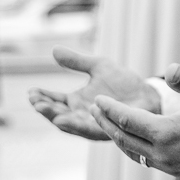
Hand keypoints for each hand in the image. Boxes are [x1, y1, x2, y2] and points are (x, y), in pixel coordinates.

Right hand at [28, 46, 160, 140]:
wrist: (148, 94)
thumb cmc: (123, 82)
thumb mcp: (99, 66)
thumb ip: (77, 62)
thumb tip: (54, 49)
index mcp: (76, 102)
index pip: (54, 100)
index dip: (41, 97)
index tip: (30, 91)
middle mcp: (81, 115)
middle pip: (57, 114)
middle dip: (44, 108)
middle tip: (33, 100)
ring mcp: (92, 124)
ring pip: (69, 124)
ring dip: (55, 117)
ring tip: (43, 109)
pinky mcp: (105, 129)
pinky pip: (88, 129)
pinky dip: (75, 125)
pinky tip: (65, 119)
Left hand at [90, 63, 179, 176]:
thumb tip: (167, 69)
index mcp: (167, 133)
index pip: (128, 120)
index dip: (111, 109)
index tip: (98, 100)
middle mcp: (163, 153)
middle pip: (124, 139)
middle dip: (107, 124)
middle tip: (94, 110)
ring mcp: (169, 164)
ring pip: (133, 152)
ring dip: (118, 137)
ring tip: (110, 124)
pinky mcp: (177, 170)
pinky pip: (146, 159)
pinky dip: (134, 147)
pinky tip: (135, 139)